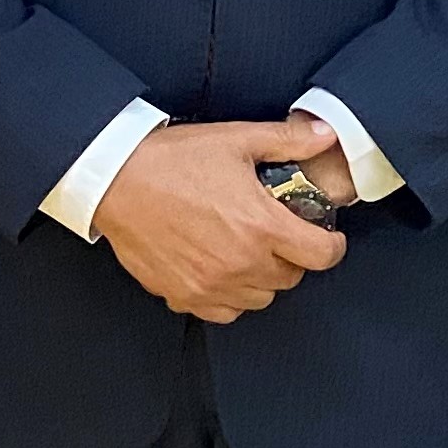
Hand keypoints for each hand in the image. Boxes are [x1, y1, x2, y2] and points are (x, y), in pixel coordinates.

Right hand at [94, 117, 349, 322]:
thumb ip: (288, 141)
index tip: (326, 238)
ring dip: (262, 279)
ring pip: (260, 298)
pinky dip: (229, 296)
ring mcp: (211, 284)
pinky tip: (221, 270)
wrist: (115, 179)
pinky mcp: (183, 294)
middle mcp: (241, 263)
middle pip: (291, 278)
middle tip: (279, 235)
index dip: (332, 246)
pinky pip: (223, 311)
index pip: (322, 256)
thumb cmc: (172, 159)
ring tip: (249, 251)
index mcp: (262, 226)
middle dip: (293, 257)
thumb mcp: (236, 140)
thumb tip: (324, 136)